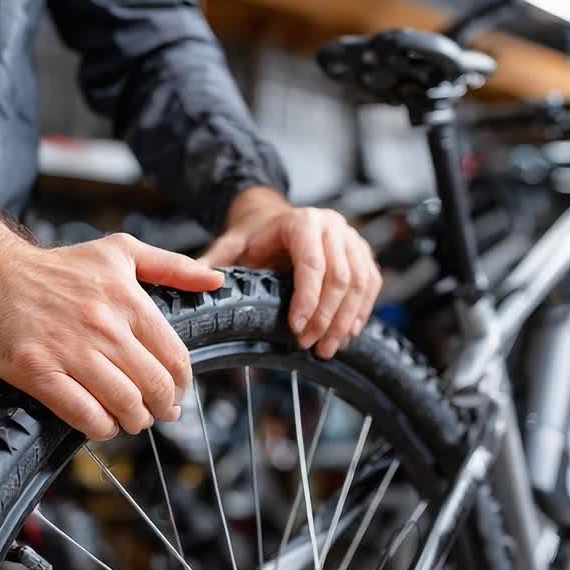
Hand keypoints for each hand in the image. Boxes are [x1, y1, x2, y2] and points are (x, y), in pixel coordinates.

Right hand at [0, 206, 224, 439]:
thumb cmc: (58, 266)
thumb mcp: (119, 251)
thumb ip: (171, 266)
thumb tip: (216, 279)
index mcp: (127, 301)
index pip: (174, 357)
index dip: (181, 384)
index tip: (177, 392)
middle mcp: (103, 326)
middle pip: (153, 386)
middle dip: (162, 408)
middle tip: (158, 413)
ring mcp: (70, 350)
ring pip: (123, 404)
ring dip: (133, 420)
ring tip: (131, 419)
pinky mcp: (38, 371)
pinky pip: (83, 414)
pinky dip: (100, 428)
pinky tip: (102, 425)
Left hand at [200, 187, 381, 357]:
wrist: (277, 221)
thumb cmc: (256, 237)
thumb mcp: (233, 244)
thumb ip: (215, 261)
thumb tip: (198, 280)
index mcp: (302, 222)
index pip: (312, 264)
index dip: (308, 299)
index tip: (296, 329)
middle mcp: (333, 226)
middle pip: (341, 277)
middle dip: (326, 317)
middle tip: (310, 346)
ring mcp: (353, 239)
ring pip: (360, 284)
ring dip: (345, 321)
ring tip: (327, 348)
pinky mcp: (364, 254)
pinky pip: (371, 284)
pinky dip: (361, 312)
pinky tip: (347, 333)